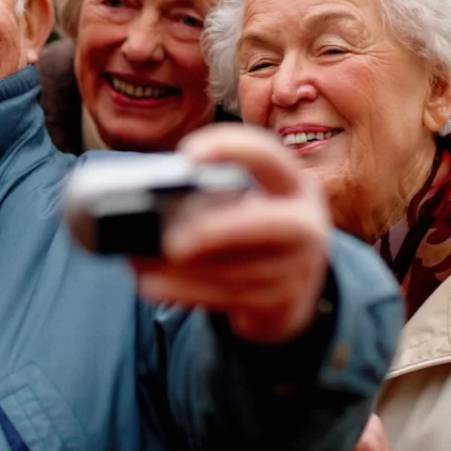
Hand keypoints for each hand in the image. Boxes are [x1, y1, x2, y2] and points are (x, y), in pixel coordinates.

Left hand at [132, 123, 330, 344]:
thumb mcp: (245, 205)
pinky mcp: (282, 301)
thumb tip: (151, 198)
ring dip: (186, 271)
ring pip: (241, 271)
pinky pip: (230, 297)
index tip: (188, 155)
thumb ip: (212, 196)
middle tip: (170, 241)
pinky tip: (153, 286)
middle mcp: (306, 222)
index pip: (269, 156)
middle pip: (265, 223)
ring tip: (144, 264)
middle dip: (214, 231)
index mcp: (292, 184)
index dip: (231, 148)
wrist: (288, 293)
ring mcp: (299, 267)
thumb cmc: (249, 236)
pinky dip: (185, 291)